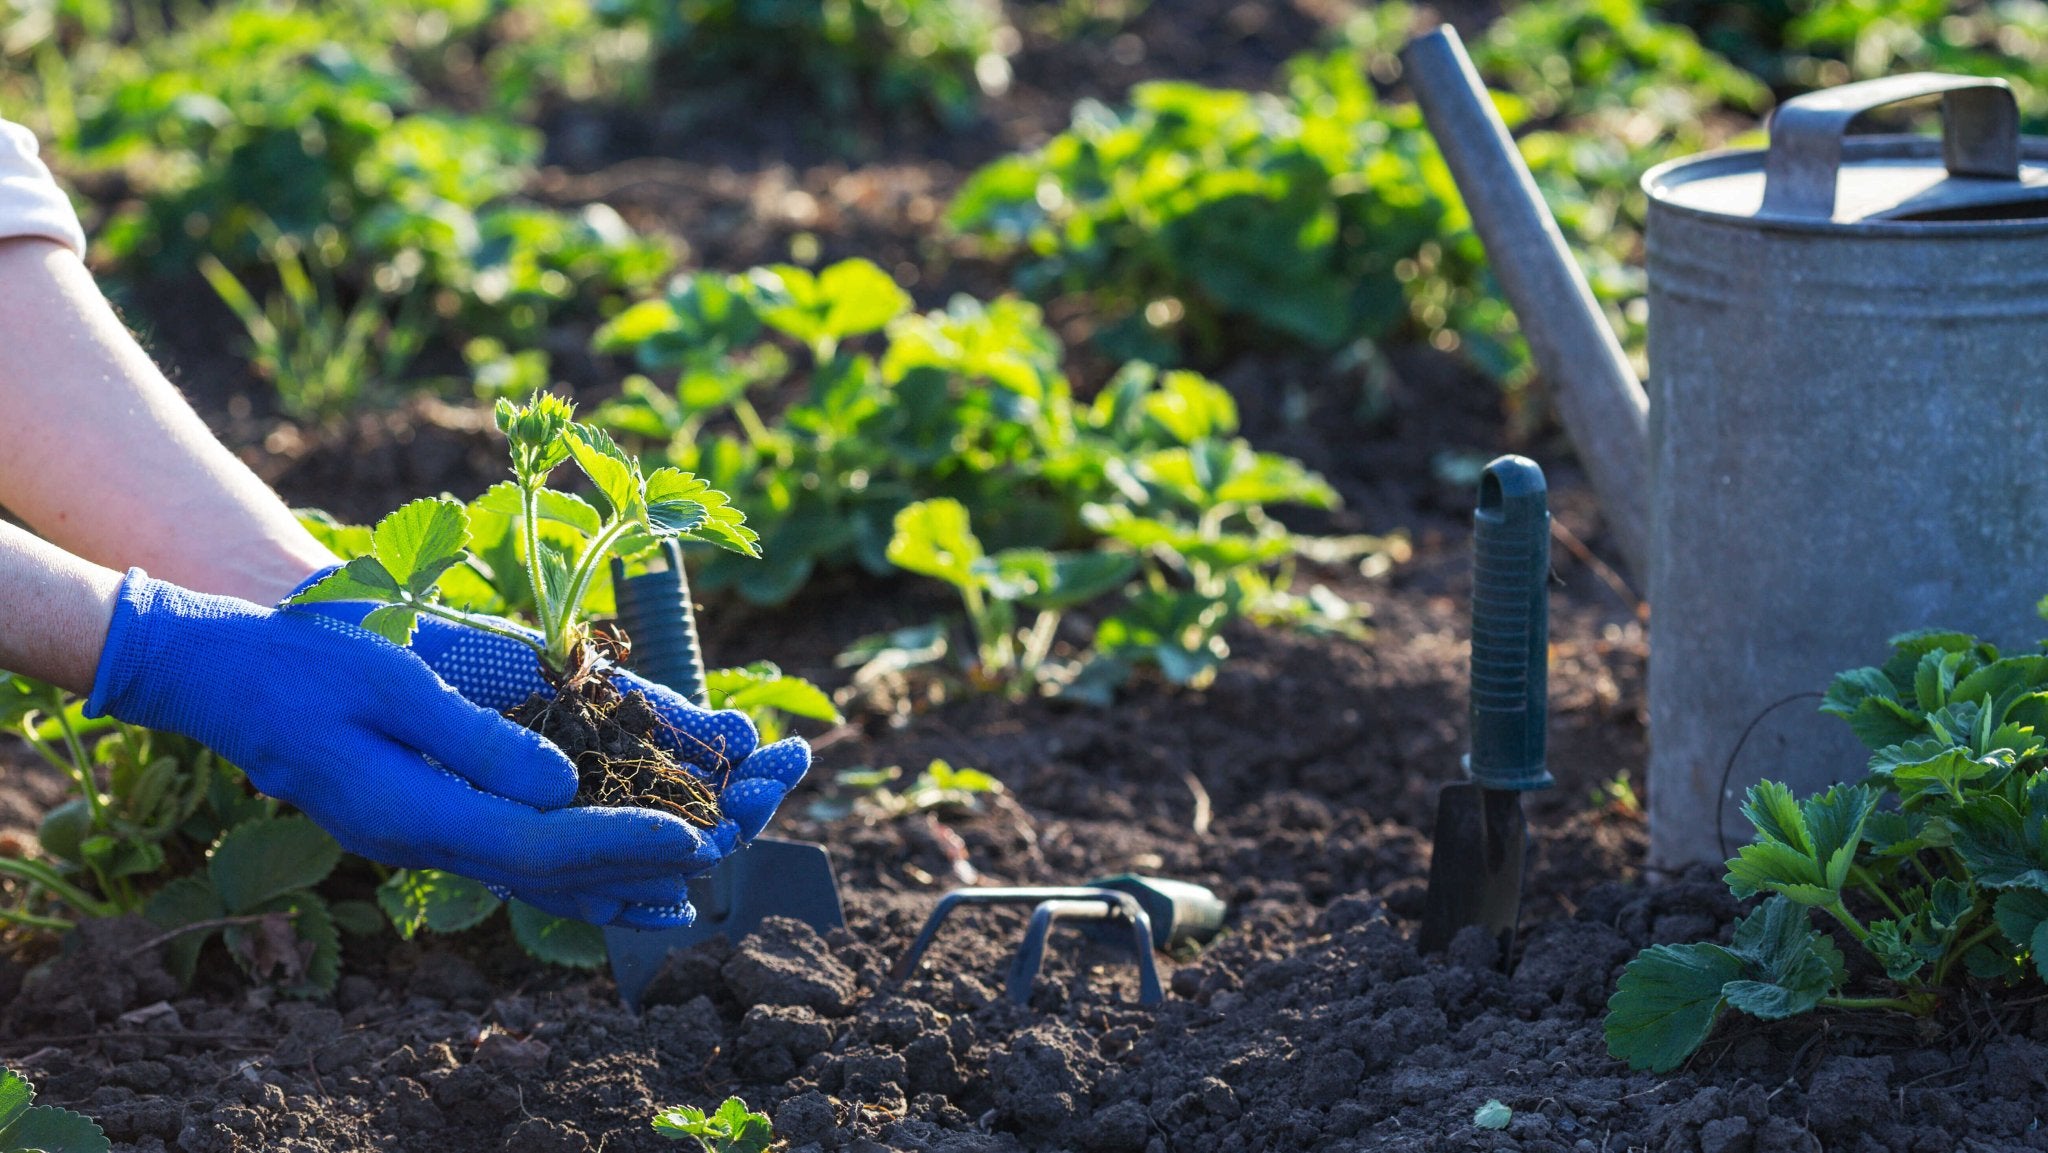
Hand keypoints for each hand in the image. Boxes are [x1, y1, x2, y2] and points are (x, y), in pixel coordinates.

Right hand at [285, 571, 811, 923]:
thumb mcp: (394, 680)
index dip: (629, 842)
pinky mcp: (428, 821)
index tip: (702, 837)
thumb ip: (477, 738)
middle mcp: (428, 842)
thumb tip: (566, 790)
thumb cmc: (306, 659)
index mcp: (416, 811)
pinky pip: (515, 865)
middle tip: (736, 846)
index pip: (545, 844)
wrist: (226, 672)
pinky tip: (625, 881)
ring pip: (540, 883)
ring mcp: (425, 839)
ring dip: (624, 883)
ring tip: (705, 885)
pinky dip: (578, 874)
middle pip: (557, 876)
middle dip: (649, 862)